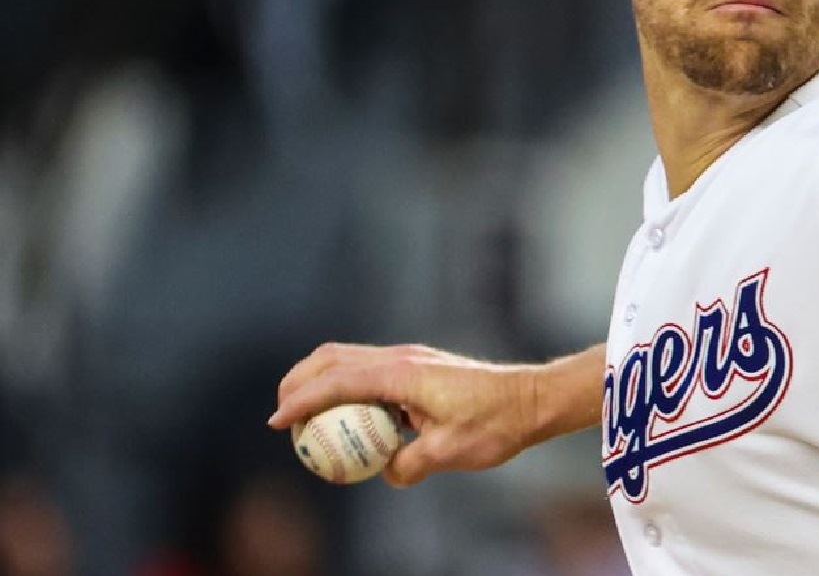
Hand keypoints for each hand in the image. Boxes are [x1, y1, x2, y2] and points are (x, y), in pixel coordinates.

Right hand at [269, 343, 537, 486]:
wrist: (531, 399)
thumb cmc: (495, 423)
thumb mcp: (450, 453)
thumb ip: (409, 464)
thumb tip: (386, 471)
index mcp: (403, 374)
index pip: (337, 382)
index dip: (301, 401)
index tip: (277, 422)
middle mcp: (402, 358)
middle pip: (333, 358)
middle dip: (298, 382)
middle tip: (281, 415)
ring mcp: (410, 358)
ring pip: (348, 359)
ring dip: (320, 381)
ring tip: (303, 415)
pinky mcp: (417, 367)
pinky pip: (369, 371)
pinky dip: (345, 387)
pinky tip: (345, 417)